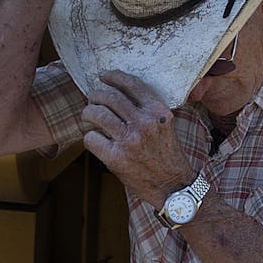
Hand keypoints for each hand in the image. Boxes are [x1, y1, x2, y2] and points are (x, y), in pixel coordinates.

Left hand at [82, 71, 195, 207]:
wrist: (174, 185)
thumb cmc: (167, 155)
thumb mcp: (165, 126)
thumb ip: (148, 110)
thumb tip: (120, 94)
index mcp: (159, 112)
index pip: (132, 85)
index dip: (114, 77)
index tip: (104, 76)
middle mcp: (145, 123)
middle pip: (110, 97)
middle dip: (96, 96)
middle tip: (92, 100)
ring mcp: (130, 140)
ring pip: (96, 113)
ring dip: (88, 113)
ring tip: (88, 117)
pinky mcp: (116, 157)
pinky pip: (91, 138)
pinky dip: (90, 138)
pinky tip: (96, 140)